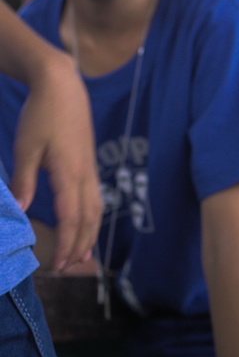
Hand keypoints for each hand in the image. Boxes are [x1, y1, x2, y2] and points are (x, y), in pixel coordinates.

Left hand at [12, 53, 101, 270]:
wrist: (64, 88)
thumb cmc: (42, 115)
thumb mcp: (25, 148)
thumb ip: (24, 181)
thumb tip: (23, 211)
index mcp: (69, 173)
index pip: (72, 218)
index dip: (66, 243)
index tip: (58, 264)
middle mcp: (86, 176)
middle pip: (89, 220)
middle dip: (79, 246)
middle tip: (67, 268)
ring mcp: (91, 171)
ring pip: (96, 211)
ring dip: (90, 235)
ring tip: (82, 256)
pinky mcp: (89, 166)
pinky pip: (96, 200)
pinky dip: (92, 219)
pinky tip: (86, 226)